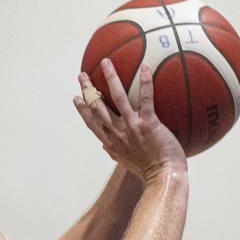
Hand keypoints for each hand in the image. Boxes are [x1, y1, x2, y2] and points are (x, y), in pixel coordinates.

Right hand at [74, 60, 186, 182]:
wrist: (163, 177)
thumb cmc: (148, 171)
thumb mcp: (125, 163)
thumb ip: (114, 152)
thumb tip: (106, 148)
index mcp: (111, 142)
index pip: (92, 123)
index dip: (82, 109)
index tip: (76, 98)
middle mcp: (118, 133)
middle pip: (97, 107)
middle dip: (88, 89)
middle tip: (82, 75)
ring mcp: (132, 127)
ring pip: (117, 97)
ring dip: (110, 78)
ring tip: (106, 62)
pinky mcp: (148, 124)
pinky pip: (146, 99)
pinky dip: (145, 83)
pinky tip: (145, 67)